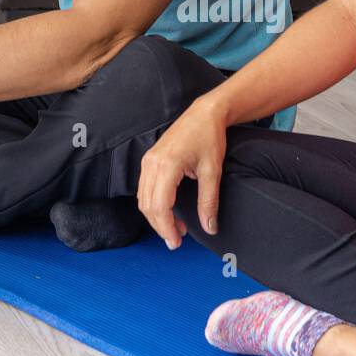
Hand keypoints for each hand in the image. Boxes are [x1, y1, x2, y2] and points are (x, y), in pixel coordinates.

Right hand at [136, 97, 229, 249]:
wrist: (205, 113)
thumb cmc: (209, 137)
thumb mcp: (212, 172)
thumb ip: (208, 202)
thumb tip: (209, 227)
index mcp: (167, 165)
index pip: (160, 206)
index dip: (166, 228)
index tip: (177, 242)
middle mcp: (152, 163)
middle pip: (147, 205)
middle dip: (160, 226)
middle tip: (176, 241)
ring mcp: (148, 160)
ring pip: (143, 198)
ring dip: (156, 216)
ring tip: (176, 228)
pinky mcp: (149, 159)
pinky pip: (144, 188)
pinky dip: (154, 204)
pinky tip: (169, 211)